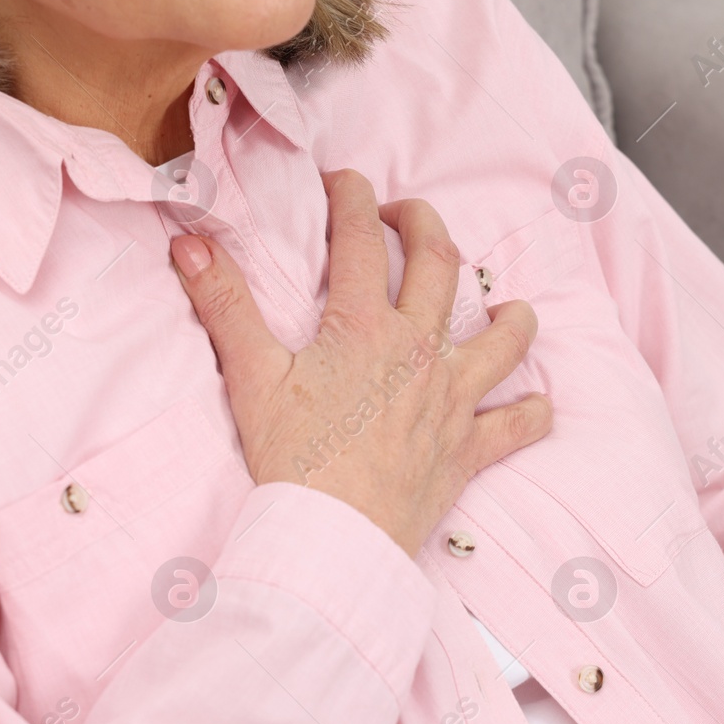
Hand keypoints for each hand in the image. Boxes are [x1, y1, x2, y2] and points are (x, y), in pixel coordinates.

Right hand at [169, 169, 551, 556]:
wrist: (332, 541)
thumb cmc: (291, 462)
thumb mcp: (250, 377)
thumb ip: (223, 304)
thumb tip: (189, 242)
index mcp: (364, 326)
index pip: (361, 238)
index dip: (352, 197)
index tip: (344, 183)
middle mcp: (419, 351)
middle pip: (440, 264)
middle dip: (426, 226)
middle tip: (408, 217)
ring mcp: (451, 398)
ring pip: (503, 337)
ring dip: (508, 314)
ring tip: (505, 305)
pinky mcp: (467, 449)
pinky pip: (517, 424)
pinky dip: (531, 411)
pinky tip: (535, 404)